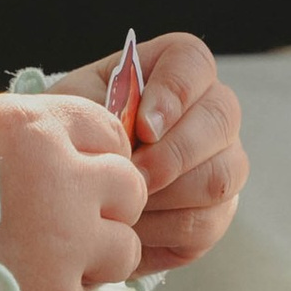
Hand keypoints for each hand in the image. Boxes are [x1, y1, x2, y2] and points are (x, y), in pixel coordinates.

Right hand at [0, 88, 145, 290]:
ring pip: (124, 251)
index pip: (106, 129)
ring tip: (43, 265)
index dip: (95, 153)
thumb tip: (32, 138)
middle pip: (130, 189)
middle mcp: (63, 182)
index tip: (77, 173)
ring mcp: (66, 246)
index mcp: (33, 128)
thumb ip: (4, 133)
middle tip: (68, 225)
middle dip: (106, 207)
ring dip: (91, 259)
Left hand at [53, 33, 246, 272]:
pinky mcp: (216, 211)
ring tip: (124, 203)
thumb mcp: (75, 115)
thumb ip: (102, 113)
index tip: (143, 126)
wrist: (70, 191)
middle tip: (133, 174)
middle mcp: (208, 111)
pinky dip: (162, 230)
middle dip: (173, 153)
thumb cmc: (75, 138)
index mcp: (171, 72)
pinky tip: (134, 228)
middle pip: (221, 117)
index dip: (175, 90)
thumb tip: (135, 142)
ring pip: (219, 176)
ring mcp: (221, 160)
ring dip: (166, 196)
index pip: (192, 60)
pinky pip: (205, 223)